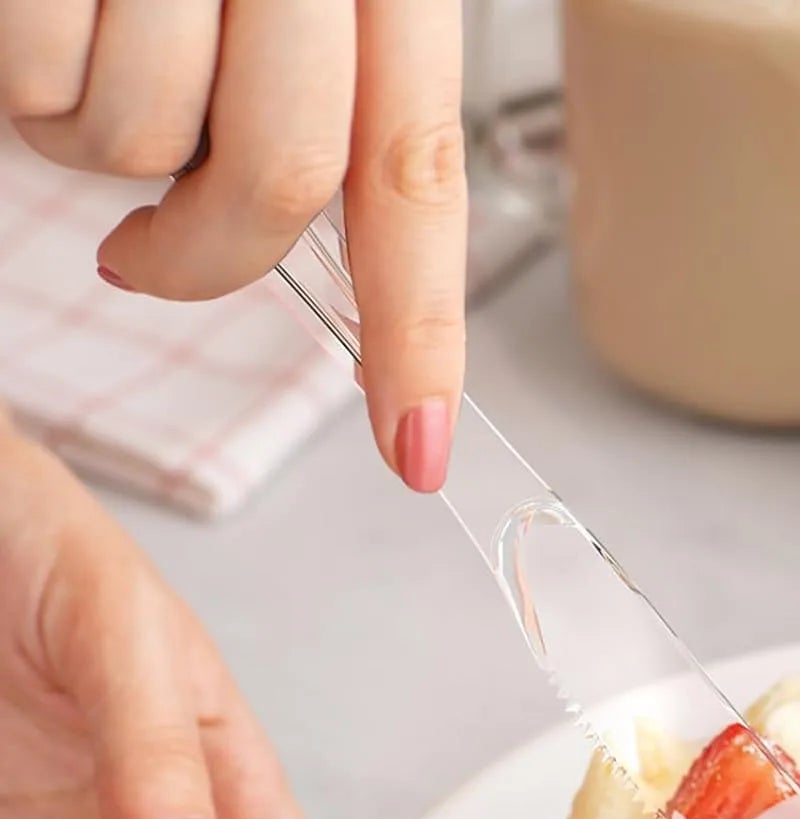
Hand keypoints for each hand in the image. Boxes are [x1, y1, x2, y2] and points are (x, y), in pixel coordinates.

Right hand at [0, 1, 466, 493]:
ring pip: (147, 135)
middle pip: (281, 175)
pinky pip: (40, 80)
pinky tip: (26, 14)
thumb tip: (303, 249)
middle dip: (208, 252)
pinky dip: (20, 85)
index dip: (420, 332)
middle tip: (148, 257)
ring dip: (95, 141)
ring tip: (80, 52)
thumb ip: (317, 99)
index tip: (419, 453)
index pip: (416, 173)